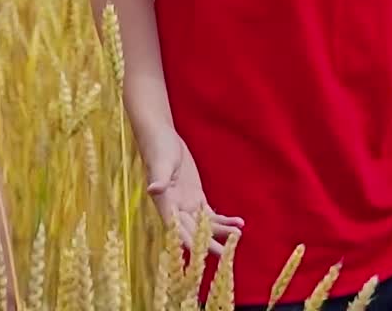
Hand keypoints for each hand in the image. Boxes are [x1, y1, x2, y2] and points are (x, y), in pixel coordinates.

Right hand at [143, 126, 242, 253]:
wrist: (162, 136)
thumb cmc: (158, 148)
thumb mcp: (160, 162)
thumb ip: (159, 178)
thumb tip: (153, 189)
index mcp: (164, 203)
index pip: (176, 227)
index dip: (187, 241)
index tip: (200, 253)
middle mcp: (175, 209)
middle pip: (192, 231)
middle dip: (208, 243)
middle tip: (225, 254)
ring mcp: (187, 204)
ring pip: (205, 225)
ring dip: (220, 232)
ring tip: (238, 235)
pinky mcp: (196, 197)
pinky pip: (210, 214)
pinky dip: (223, 220)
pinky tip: (238, 223)